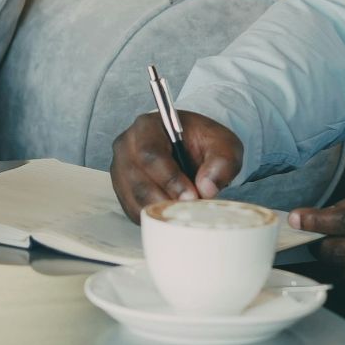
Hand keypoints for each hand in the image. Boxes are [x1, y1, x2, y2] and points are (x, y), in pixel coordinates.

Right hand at [110, 111, 243, 220]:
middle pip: (139, 180)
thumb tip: (206, 188)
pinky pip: (133, 211)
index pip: (151, 153)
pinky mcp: (122, 190)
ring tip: (185, 213)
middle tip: (190, 209)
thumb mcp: (224, 145)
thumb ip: (221, 162)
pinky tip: (173, 215)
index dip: (170, 178)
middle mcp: (127, 146)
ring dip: (161, 211)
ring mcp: (121, 169)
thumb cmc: (203, 143)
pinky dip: (154, 217)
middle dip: (166, 199)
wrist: (191, 148)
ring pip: (135, 199)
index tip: (191, 196)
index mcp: (147, 126)